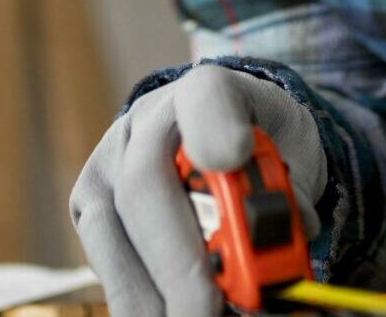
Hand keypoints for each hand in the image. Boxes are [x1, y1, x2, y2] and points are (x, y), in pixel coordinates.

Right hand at [71, 63, 326, 316]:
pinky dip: (134, 296)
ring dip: (148, 291)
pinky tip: (165, 314)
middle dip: (175, 261)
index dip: (214, 125)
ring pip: (111, 225)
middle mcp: (149, 118)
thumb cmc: (261, 147)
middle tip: (204, 311)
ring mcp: (110, 159)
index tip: (233, 156)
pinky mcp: (90, 201)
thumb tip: (292, 232)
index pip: (208, 95)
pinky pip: (102, 253)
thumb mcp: (296, 154)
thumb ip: (294, 190)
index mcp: (211, 91)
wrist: (221, 136)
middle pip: (146, 181)